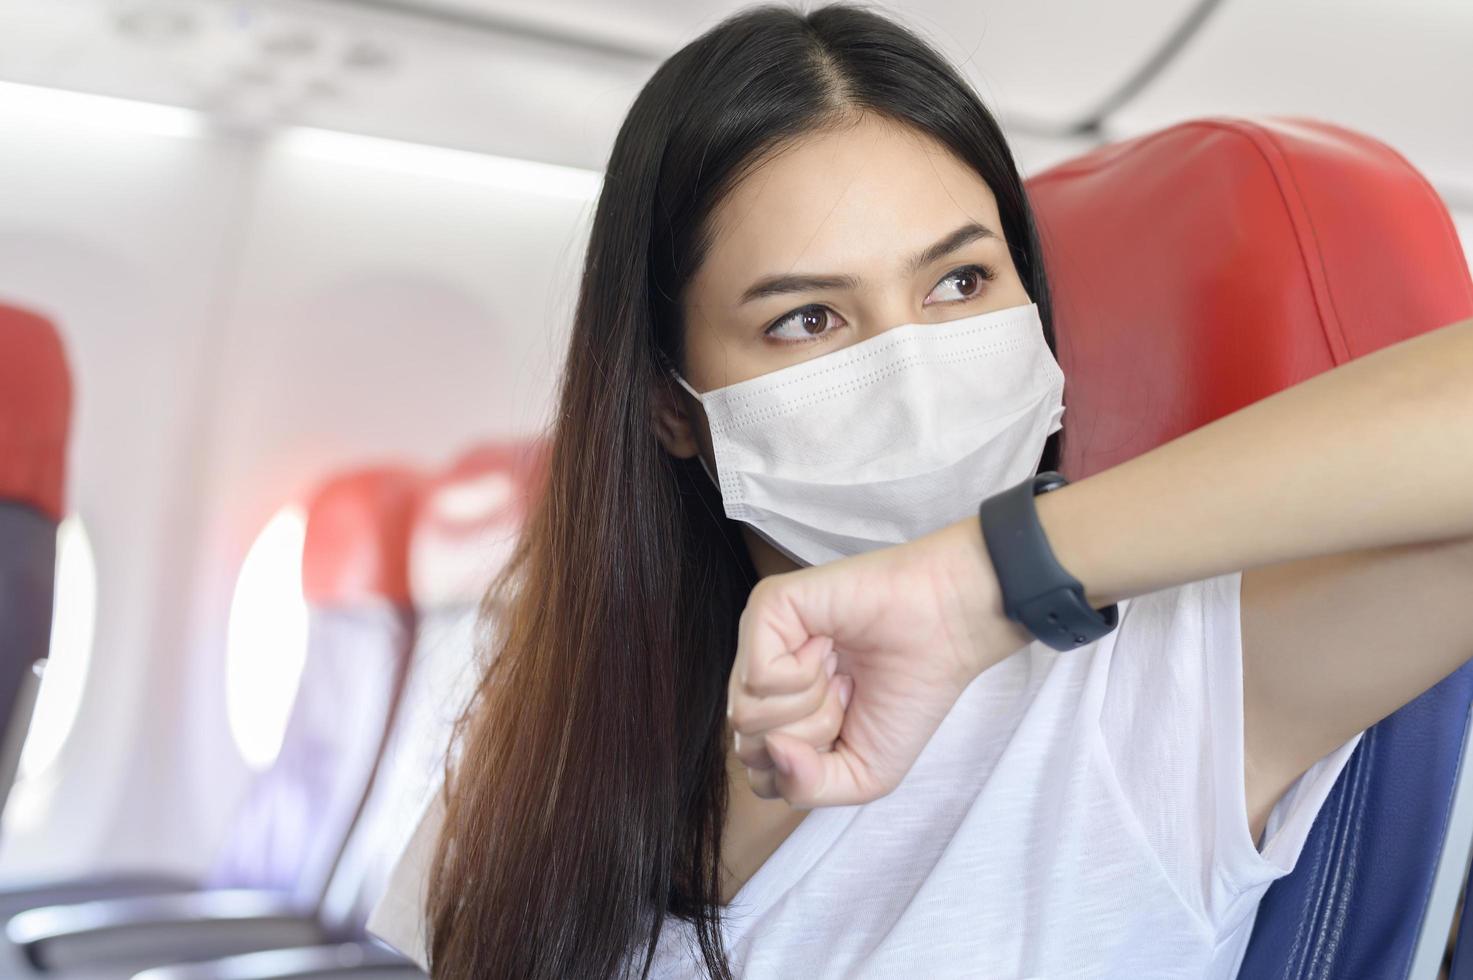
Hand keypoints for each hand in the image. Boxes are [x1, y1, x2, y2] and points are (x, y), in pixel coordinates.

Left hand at [727, 515, 1034, 808]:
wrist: (947, 632)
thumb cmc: (908, 696)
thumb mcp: (859, 776)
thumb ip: (804, 788)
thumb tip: (773, 749)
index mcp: (779, 713)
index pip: (759, 771)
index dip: (808, 767)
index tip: (849, 724)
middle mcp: (760, 678)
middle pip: (750, 748)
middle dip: (811, 737)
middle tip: (848, 694)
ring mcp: (758, 642)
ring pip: (747, 715)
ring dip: (810, 706)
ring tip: (841, 672)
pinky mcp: (766, 607)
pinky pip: (757, 676)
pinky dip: (804, 674)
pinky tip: (829, 646)